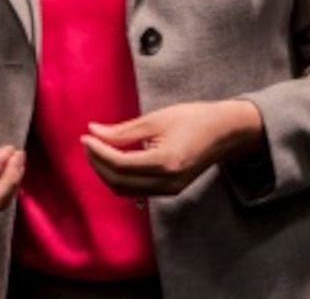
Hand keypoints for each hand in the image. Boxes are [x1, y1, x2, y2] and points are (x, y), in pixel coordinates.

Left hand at [80, 100, 263, 196]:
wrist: (224, 132)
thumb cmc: (193, 118)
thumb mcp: (155, 119)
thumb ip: (122, 130)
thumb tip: (93, 131)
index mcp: (164, 163)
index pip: (119, 165)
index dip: (98, 152)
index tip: (85, 137)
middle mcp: (167, 182)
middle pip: (119, 182)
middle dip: (98, 163)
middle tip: (87, 142)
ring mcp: (170, 190)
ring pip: (126, 190)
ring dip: (107, 172)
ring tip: (97, 149)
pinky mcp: (171, 190)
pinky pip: (137, 190)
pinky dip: (121, 177)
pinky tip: (114, 158)